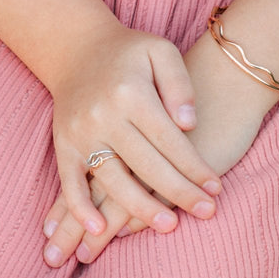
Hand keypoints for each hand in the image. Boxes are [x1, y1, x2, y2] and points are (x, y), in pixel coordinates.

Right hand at [42, 28, 272, 266]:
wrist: (78, 48)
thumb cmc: (130, 53)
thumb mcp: (161, 52)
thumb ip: (180, 85)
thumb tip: (189, 125)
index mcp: (130, 93)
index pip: (170, 140)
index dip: (195, 167)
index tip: (216, 188)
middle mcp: (103, 115)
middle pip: (146, 164)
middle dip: (179, 192)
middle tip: (207, 212)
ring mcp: (79, 133)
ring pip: (112, 180)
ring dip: (140, 208)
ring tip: (169, 226)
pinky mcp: (62, 145)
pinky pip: (69, 182)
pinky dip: (80, 208)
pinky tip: (99, 229)